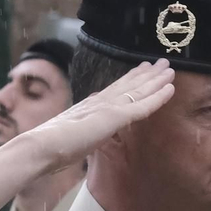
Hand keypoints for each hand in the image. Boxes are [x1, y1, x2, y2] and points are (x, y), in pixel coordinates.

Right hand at [20, 61, 175, 170]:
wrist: (41, 147)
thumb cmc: (51, 147)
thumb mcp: (73, 135)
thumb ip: (84, 130)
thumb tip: (87, 130)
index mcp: (90, 106)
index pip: (115, 90)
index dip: (131, 80)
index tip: (143, 70)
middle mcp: (100, 101)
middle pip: (129, 85)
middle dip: (147, 74)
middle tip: (162, 63)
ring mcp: (107, 107)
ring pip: (138, 90)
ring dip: (156, 80)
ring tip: (170, 69)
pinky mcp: (113, 117)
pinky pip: (142, 106)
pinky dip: (157, 97)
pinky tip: (170, 89)